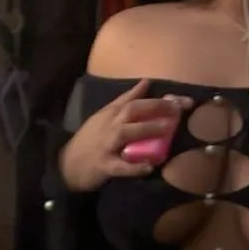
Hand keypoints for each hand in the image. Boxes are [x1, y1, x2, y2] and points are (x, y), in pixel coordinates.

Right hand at [59, 80, 191, 192]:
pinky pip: (120, 166)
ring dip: (146, 130)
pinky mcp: (103, 165)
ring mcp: (106, 144)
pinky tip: (149, 167)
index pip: (136, 100)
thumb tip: (146, 82)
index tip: (181, 100)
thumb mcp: (106, 115)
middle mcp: (109, 125)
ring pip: (126, 133)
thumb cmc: (91, 138)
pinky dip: (134, 167)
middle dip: (155, 108)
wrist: (67, 163)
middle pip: (132, 110)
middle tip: (177, 109)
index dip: (158, 99)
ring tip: (166, 129)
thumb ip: (126, 99)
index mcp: (111, 113)